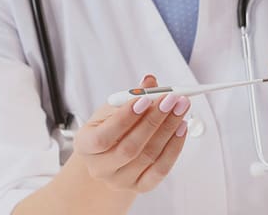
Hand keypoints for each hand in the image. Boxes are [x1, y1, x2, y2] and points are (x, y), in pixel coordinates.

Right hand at [73, 74, 190, 193]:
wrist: (111, 155)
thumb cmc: (111, 127)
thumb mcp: (113, 108)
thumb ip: (131, 95)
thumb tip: (149, 81)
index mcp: (86, 146)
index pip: (103, 137)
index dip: (125, 118)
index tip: (146, 98)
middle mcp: (99, 168)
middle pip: (129, 148)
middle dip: (154, 120)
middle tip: (172, 99)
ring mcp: (120, 180)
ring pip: (148, 157)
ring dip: (169, 129)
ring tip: (181, 108)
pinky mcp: (140, 186)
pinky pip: (160, 170)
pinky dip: (174, 148)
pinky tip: (181, 128)